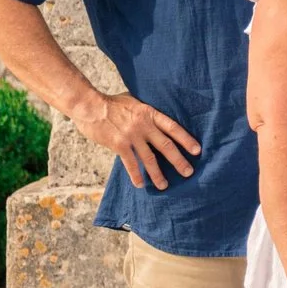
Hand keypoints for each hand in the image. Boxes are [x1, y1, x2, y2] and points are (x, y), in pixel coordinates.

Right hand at [72, 91, 199, 190]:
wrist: (89, 105)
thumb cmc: (111, 103)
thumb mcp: (134, 101)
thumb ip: (146, 112)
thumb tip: (157, 118)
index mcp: (150, 113)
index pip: (173, 128)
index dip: (186, 139)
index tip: (197, 150)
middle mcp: (144, 125)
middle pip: (166, 146)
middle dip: (179, 161)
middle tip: (189, 172)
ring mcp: (131, 136)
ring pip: (149, 159)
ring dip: (158, 174)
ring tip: (165, 185)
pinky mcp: (118, 144)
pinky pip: (130, 163)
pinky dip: (136, 175)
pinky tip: (141, 184)